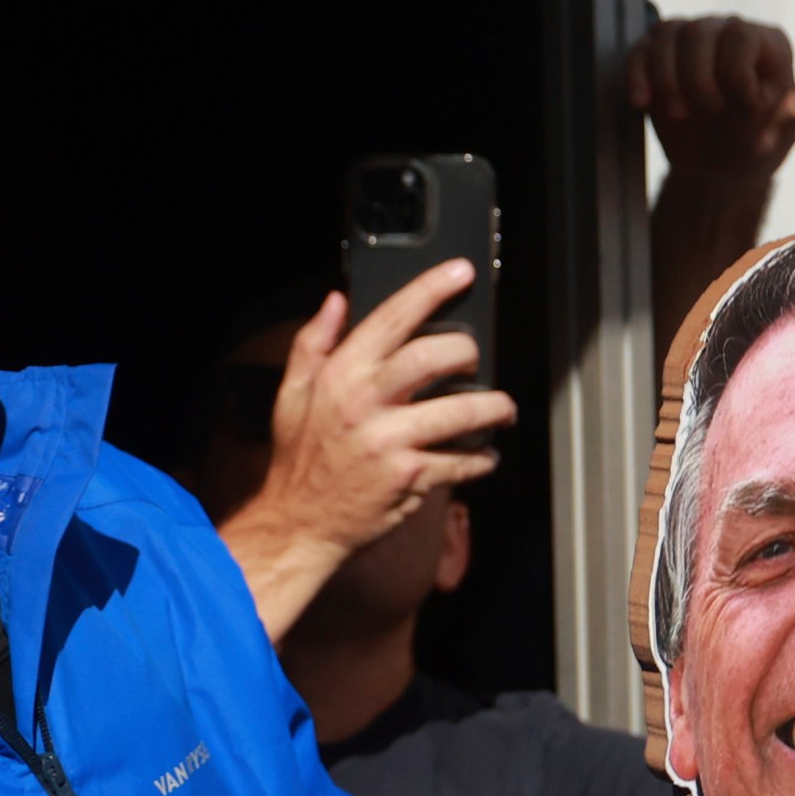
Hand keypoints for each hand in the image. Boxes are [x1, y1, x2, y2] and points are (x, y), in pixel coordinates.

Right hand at [218, 262, 517, 614]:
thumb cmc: (299, 459)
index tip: (461, 272)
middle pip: (431, 358)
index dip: (431, 289)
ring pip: (458, 411)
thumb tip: (335, 301)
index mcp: (339, 375)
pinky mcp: (407, 479)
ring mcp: (388, 442)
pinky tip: (485, 455)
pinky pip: (459, 462)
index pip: (391, 318)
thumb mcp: (292, 393)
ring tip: (502, 409)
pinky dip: (481, 458)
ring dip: (492, 408)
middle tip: (476, 358)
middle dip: (467, 351)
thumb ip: (313, 343)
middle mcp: (364, 404)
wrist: (299, 523)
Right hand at [627, 16, 794, 182]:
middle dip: (697, 84)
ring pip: (665, 36)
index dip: (733, 79)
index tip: (743, 108)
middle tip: (708, 114)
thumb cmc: (757, 146)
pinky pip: (640, 49)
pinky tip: (643, 103)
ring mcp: (692, 40)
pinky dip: (637, 76)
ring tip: (679, 113)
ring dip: (666, 82)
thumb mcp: (783, 127)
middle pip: (697, 33)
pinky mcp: (658, 56)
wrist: (716, 171)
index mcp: (767, 42)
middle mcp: (730, 30)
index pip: (738, 38)